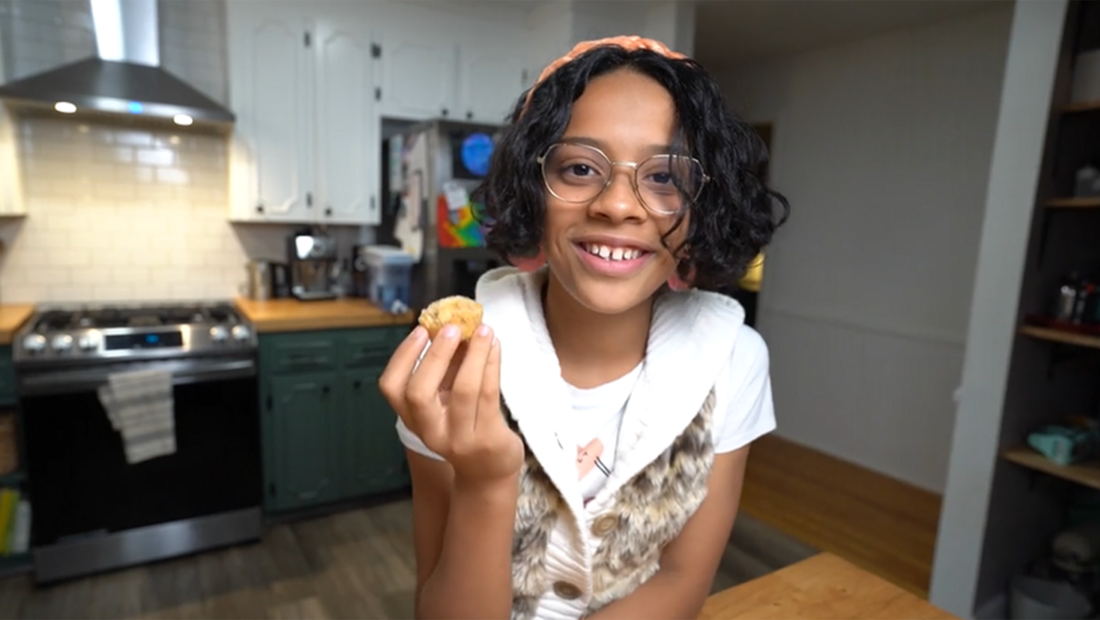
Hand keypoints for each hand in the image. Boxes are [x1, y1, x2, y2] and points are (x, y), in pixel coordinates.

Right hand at [379, 323, 523, 488]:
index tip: (421, 330)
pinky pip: (489, 395)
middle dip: (435, 356)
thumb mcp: (447, 399)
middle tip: (452, 328)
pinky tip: (495, 347)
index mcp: (413, 418)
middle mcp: (430, 431)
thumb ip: (447, 366)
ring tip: (483, 330)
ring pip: (462, 391)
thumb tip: (451, 323)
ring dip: (473, 354)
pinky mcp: (487, 438)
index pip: (392, 388)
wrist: (487, 471)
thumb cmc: (466, 424)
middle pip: (418, 394)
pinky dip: (491, 365)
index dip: (402, 357)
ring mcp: (459, 438)